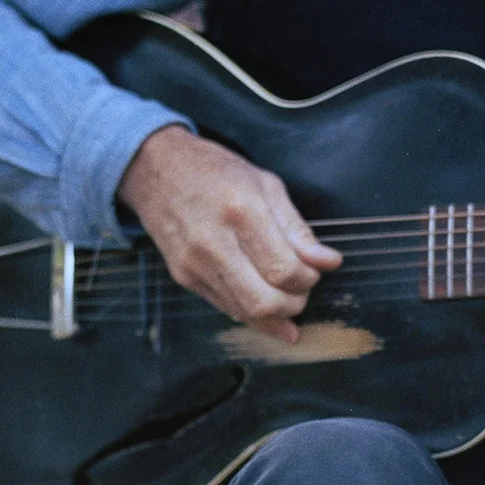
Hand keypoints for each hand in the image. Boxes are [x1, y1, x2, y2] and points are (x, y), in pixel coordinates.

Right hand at [117, 125, 340, 343]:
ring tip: (286, 296)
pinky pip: (225, 307)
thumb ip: (297, 229)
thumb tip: (329, 262)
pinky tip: (265, 306)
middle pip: (264, 301)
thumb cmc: (216, 172)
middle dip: (294, 304)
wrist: (156, 170)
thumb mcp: (266, 185)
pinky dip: (251, 312)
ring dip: (275, 314)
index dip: (308, 279)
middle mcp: (214, 242)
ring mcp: (194, 264)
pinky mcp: (183, 277)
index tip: (313, 270)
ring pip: (244, 312)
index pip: (284, 269)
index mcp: (241, 212)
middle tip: (302, 290)